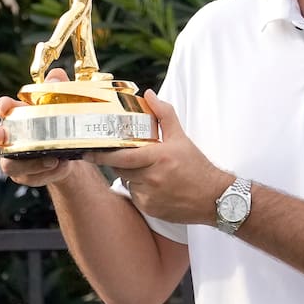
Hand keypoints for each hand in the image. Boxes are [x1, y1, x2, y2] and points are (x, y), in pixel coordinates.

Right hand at [0, 69, 77, 186]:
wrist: (67, 155)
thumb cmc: (58, 125)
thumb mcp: (60, 105)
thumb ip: (57, 88)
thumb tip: (57, 75)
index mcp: (16, 115)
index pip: (3, 108)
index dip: (2, 106)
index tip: (6, 106)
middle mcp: (9, 138)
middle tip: (5, 136)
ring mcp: (14, 159)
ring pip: (9, 165)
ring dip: (29, 163)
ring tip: (52, 158)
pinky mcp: (25, 176)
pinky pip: (31, 178)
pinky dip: (46, 173)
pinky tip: (61, 166)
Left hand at [88, 91, 232, 224]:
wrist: (214, 198)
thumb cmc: (197, 167)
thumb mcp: (181, 138)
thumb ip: (164, 115)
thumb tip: (149, 95)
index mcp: (159, 157)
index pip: (122, 156)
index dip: (102, 154)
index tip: (88, 151)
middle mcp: (152, 178)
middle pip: (120, 168)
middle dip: (118, 161)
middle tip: (120, 154)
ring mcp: (150, 196)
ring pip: (127, 182)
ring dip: (130, 175)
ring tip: (146, 169)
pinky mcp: (150, 209)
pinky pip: (135, 196)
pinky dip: (138, 188)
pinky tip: (154, 184)